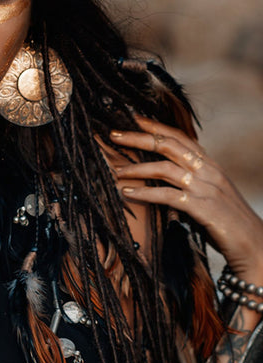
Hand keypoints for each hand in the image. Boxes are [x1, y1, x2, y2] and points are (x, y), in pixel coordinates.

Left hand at [111, 116, 262, 282]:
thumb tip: (165, 181)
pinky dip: (145, 193)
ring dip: (136, 168)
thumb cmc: (228, 222)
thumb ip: (191, 184)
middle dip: (138, 138)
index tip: (133, 119)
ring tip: (116, 170)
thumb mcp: (210, 195)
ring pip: (164, 168)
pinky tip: (127, 193)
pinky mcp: (202, 208)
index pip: (180, 137)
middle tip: (114, 135)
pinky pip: (168, 196)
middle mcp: (208, 171)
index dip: (156, 126)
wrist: (254, 243)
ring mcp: (206, 188)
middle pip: (168, 145)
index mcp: (210, 165)